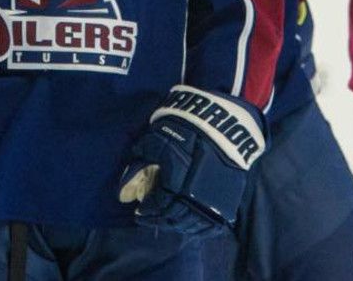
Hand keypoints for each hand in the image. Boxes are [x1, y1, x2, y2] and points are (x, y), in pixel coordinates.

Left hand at [118, 85, 266, 227]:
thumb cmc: (187, 128)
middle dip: (159, 220)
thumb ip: (140, 163)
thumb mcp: (157, 140)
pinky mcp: (227, 201)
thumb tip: (125, 189)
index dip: (147, 210)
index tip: (140, 210)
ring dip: (177, 225)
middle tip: (150, 218)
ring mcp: (212, 201)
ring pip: (191, 224)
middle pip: (173, 218)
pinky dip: (199, 229)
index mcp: (175, 183)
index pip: (158, 205)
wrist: (224, 122)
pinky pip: (211, 224)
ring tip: (168, 221)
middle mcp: (193, 197)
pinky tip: (191, 227)